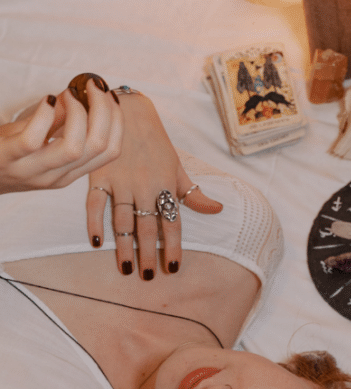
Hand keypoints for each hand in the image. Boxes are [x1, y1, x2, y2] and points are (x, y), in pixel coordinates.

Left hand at [0, 81, 121, 193]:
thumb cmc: (8, 153)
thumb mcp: (40, 140)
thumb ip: (62, 121)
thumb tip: (83, 92)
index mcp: (71, 173)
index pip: (110, 151)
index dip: (117, 121)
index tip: (109, 96)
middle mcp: (58, 176)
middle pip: (97, 147)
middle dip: (103, 111)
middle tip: (94, 88)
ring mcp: (33, 171)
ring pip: (73, 148)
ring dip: (78, 114)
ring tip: (70, 94)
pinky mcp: (8, 158)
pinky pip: (32, 140)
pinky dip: (44, 116)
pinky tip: (46, 101)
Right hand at [86, 92, 222, 279]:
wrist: (126, 111)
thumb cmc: (156, 142)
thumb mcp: (178, 166)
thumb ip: (194, 193)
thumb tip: (218, 210)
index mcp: (166, 186)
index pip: (173, 223)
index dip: (174, 247)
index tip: (174, 269)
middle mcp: (145, 187)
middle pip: (148, 228)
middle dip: (149, 254)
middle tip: (148, 277)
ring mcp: (121, 183)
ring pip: (122, 221)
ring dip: (124, 246)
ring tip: (127, 268)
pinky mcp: (98, 176)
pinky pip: (95, 204)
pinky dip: (94, 222)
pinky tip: (96, 242)